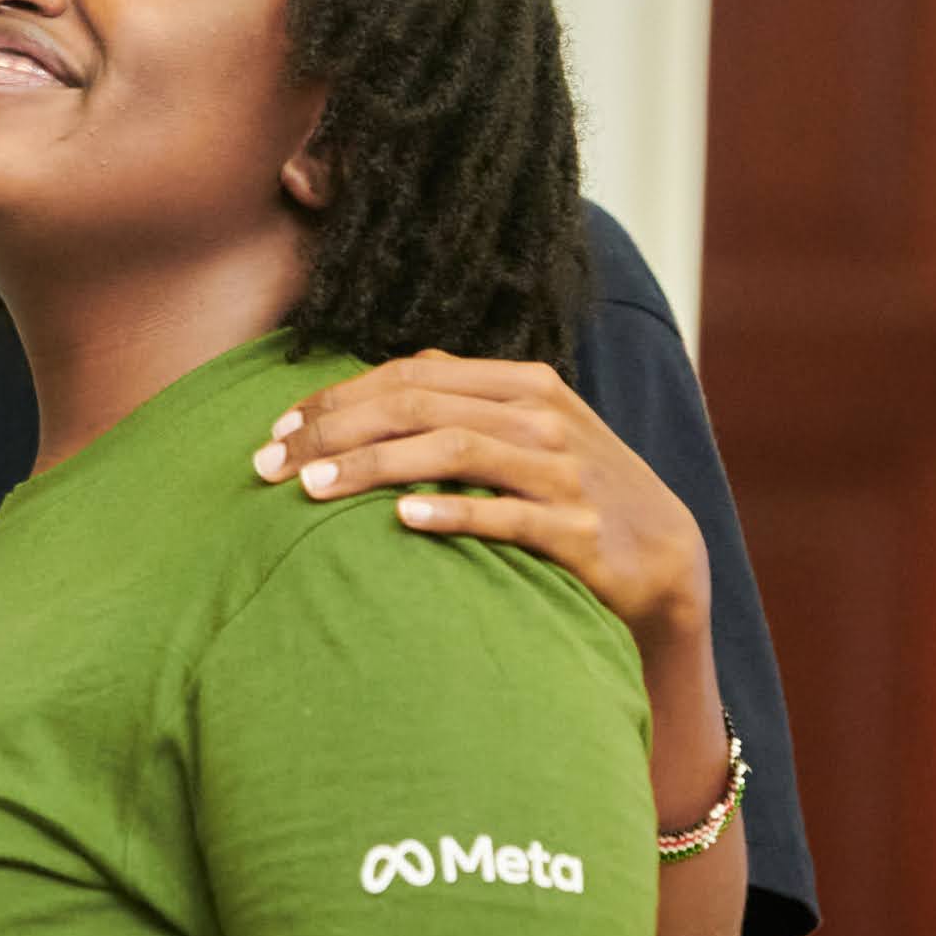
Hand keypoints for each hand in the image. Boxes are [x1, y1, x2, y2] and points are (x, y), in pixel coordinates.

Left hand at [257, 358, 711, 656]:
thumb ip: (460, 412)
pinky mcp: (580, 531)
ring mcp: (565, 471)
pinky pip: (506, 515)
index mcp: (522, 384)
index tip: (277, 429)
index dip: (337, 397)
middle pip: (418, 404)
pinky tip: (402, 519)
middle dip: (334, 430)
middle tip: (269, 463)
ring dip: (374, 465)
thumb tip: (359, 403)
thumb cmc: (572, 497)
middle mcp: (543, 416)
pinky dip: (452, 511)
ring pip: (454, 449)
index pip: (410, 374)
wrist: (666, 562)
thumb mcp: (525, 439)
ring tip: (312, 489)